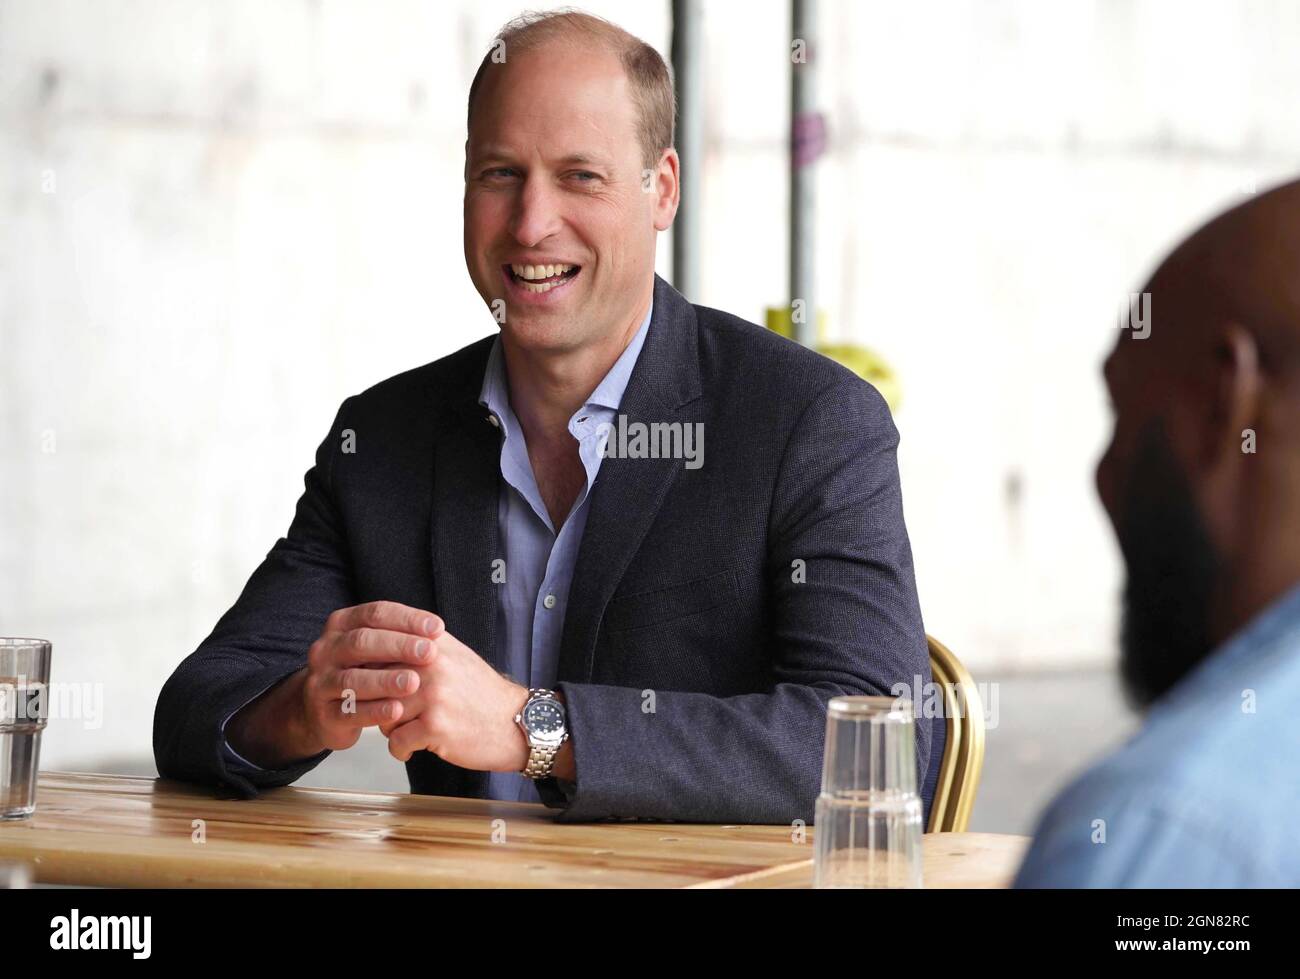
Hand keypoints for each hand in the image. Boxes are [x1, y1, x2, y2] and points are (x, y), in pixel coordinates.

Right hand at [298, 601, 442, 751]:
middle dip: (398, 646)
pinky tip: (397, 710)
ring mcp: (320, 683)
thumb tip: (436, 630)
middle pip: (361, 642)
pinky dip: (374, 711)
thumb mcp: (376, 647)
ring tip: (414, 682)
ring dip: (385, 680)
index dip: (407, 619)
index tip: (437, 628)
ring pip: (351, 679)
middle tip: (429, 652)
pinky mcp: (323, 715)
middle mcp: (325, 650)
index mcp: (340, 625)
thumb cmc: (362, 670)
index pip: (374, 614)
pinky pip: (348, 712)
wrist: (325, 711)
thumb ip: (400, 636)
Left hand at [379, 627, 530, 771]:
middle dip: (379, 704)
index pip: (379, 651)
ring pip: (382, 715)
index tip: (374, 688)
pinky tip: (416, 747)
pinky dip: (401, 750)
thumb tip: (376, 649)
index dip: (370, 674)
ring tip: (410, 730)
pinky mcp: (434, 725)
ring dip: (391, 729)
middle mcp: (430, 664)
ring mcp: (432, 695)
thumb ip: (419, 647)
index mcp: (431, 644)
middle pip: (376, 685)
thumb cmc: (482, 694)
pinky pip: (395, 741)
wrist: (516, 722)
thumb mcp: (454, 656)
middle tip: (394, 714)